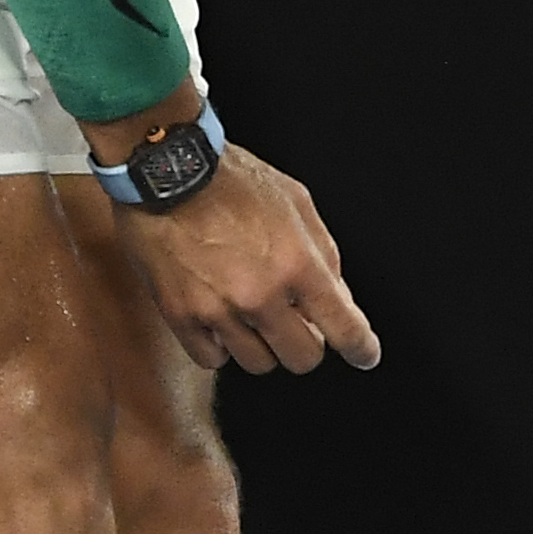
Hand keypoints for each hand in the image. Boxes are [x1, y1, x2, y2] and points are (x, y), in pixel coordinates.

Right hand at [107, 137, 381, 373]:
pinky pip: (212, 359)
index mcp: (297, 264)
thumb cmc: (232, 180)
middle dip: (306, 342)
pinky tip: (220, 320)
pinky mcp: (181, 316)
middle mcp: (261, 295)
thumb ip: (323, 252)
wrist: (167, 170)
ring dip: (262, 344)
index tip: (364, 355)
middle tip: (296, 322)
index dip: (361, 348)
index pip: (344, 328)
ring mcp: (219, 310)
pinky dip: (220, 346)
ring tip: (252, 313)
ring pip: (259, 363)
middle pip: (302, 358)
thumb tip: (339, 296)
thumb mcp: (296, 202)